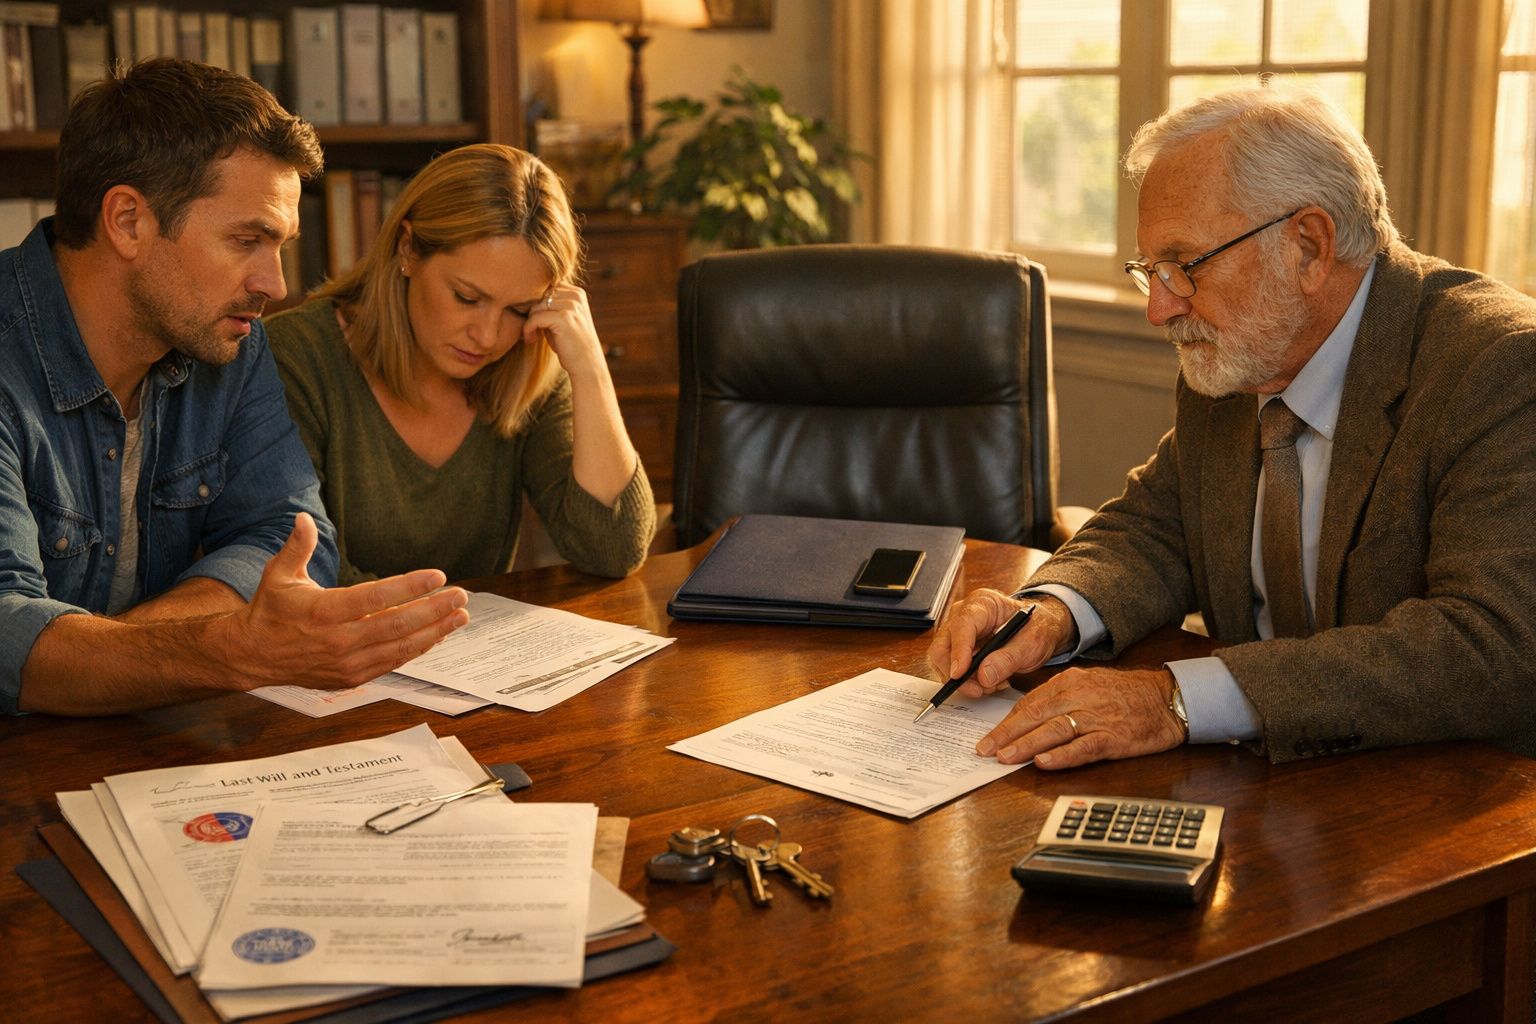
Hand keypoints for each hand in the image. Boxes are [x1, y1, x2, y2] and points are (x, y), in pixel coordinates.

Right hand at [213, 513, 470, 688]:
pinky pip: (392, 662)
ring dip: (435, 632)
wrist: (252, 656)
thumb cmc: (270, 610)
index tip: (438, 576)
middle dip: (434, 610)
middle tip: (461, 596)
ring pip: (400, 647)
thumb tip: (303, 518)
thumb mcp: (278, 575)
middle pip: (397, 624)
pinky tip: (436, 635)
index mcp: (324, 611)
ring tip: (460, 616)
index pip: (376, 597)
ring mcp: (347, 662)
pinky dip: (417, 649)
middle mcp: (339, 640)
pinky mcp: (352, 678)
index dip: (410, 587)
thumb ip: (296, 546)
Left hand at [524, 284, 608, 381]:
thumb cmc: (569, 343)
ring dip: (529, 321)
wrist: (586, 365)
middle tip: (529, 328)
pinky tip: (531, 339)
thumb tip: (523, 294)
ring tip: (531, 335)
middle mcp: (575, 296)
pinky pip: (536, 318)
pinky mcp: (564, 319)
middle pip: (539, 294)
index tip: (532, 320)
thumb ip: (548, 305)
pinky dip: (529, 329)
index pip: (545, 286)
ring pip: (536, 305)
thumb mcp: (561, 318)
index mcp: (576, 292)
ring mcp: (571, 306)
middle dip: (531, 311)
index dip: (535, 302)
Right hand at [927, 590, 1075, 697]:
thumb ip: (1008, 658)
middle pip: (943, 645)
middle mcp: (964, 615)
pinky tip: (989, 681)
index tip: (960, 674)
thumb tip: (984, 676)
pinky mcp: (958, 648)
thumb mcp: (1031, 642)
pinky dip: (968, 681)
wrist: (1040, 630)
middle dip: (957, 673)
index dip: (959, 651)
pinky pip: (952, 669)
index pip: (962, 625)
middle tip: (978, 690)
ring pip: (943, 660)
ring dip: (965, 680)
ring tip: (992, 684)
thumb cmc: (1036, 628)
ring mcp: (958, 632)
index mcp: (983, 603)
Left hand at [977, 666, 1186, 769]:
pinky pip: (1083, 747)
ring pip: (1053, 731)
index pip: (1029, 704)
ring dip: (1026, 745)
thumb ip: (1058, 700)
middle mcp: (1079, 697)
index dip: (1005, 722)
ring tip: (1005, 758)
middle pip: (1034, 716)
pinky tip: (1044, 763)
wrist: (1168, 698)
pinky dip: (1062, 755)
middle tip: (985, 750)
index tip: (987, 737)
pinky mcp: (1113, 737)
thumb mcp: (1087, 686)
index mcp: (1069, 683)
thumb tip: (1026, 718)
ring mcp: (1096, 717)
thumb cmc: (1125, 694)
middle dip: (1006, 735)